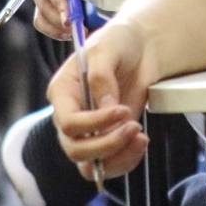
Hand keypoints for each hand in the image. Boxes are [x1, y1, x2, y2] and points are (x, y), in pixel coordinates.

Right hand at [48, 20, 150, 179]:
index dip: (94, 123)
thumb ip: (101, 76)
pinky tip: (141, 142)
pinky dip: (126, 160)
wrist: (142, 47)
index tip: (122, 110)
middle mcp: (70, 115)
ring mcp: (88, 130)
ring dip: (117, 157)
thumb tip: (105, 108)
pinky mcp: (108, 138)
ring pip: (90, 164)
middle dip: (107, 145)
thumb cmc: (119, 42)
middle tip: (134, 127)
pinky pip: (109, 163)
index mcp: (62, 92)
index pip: (69, 122)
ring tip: (140, 138)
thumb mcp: (107, 48)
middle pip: (76, 149)